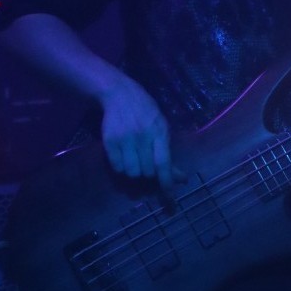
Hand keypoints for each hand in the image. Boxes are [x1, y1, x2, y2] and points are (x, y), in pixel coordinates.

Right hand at [99, 74, 176, 193]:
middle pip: (147, 171)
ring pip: (131, 172)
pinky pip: (117, 166)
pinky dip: (122, 167)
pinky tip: (124, 157)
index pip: (163, 163)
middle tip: (148, 169)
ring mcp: (125, 139)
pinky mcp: (110, 141)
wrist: (120, 94)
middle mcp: (142, 136)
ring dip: (135, 172)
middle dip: (149, 176)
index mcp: (159, 132)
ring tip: (135, 162)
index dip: (166, 181)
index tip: (169, 195)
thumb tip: (180, 178)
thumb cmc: (147, 112)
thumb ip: (168, 153)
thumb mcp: (162, 127)